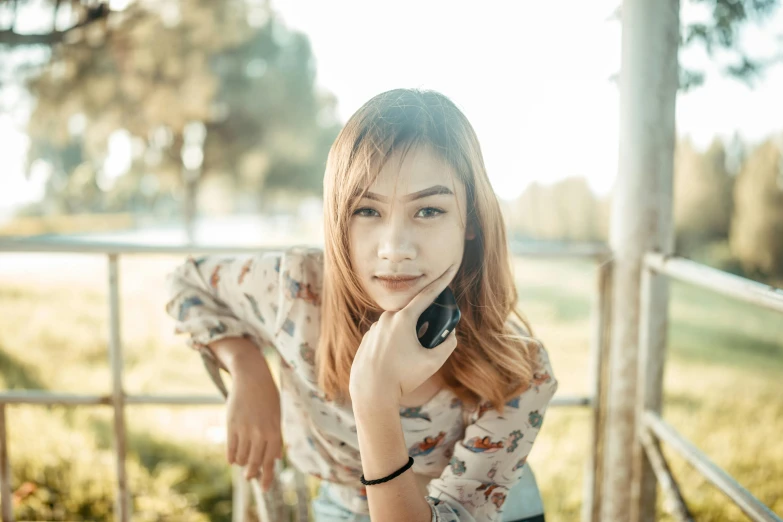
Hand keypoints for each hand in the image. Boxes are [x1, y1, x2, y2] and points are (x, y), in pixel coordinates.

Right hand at [225, 354, 281, 489]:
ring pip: (241, 458)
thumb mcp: (276, 415)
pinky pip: (230, 449)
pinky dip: (232, 457)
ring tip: (242, 461)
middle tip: (250, 476)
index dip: (268, 476)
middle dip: (252, 473)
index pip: (271, 461)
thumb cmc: (267, 396)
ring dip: (242, 463)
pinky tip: (233, 458)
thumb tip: (276, 458)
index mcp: (274, 431)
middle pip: (255, 462)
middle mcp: (260, 433)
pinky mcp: (231, 426)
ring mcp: (245, 430)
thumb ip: (276, 437)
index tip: (265, 488)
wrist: (252, 377)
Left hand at [349, 264, 458, 407]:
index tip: (450, 268)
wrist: (371, 393)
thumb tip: (450, 335)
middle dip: (424, 324)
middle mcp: (386, 319)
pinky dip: (395, 345)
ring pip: (398, 326)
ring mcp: (374, 329)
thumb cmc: (402, 377)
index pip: (427, 295)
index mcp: (403, 319)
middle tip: (426, 345)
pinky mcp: (367, 340)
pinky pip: (386, 336)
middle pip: (413, 314)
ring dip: (408, 336)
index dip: (442, 281)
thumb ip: (447, 344)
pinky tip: (394, 363)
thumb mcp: (433, 362)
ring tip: (408, 361)